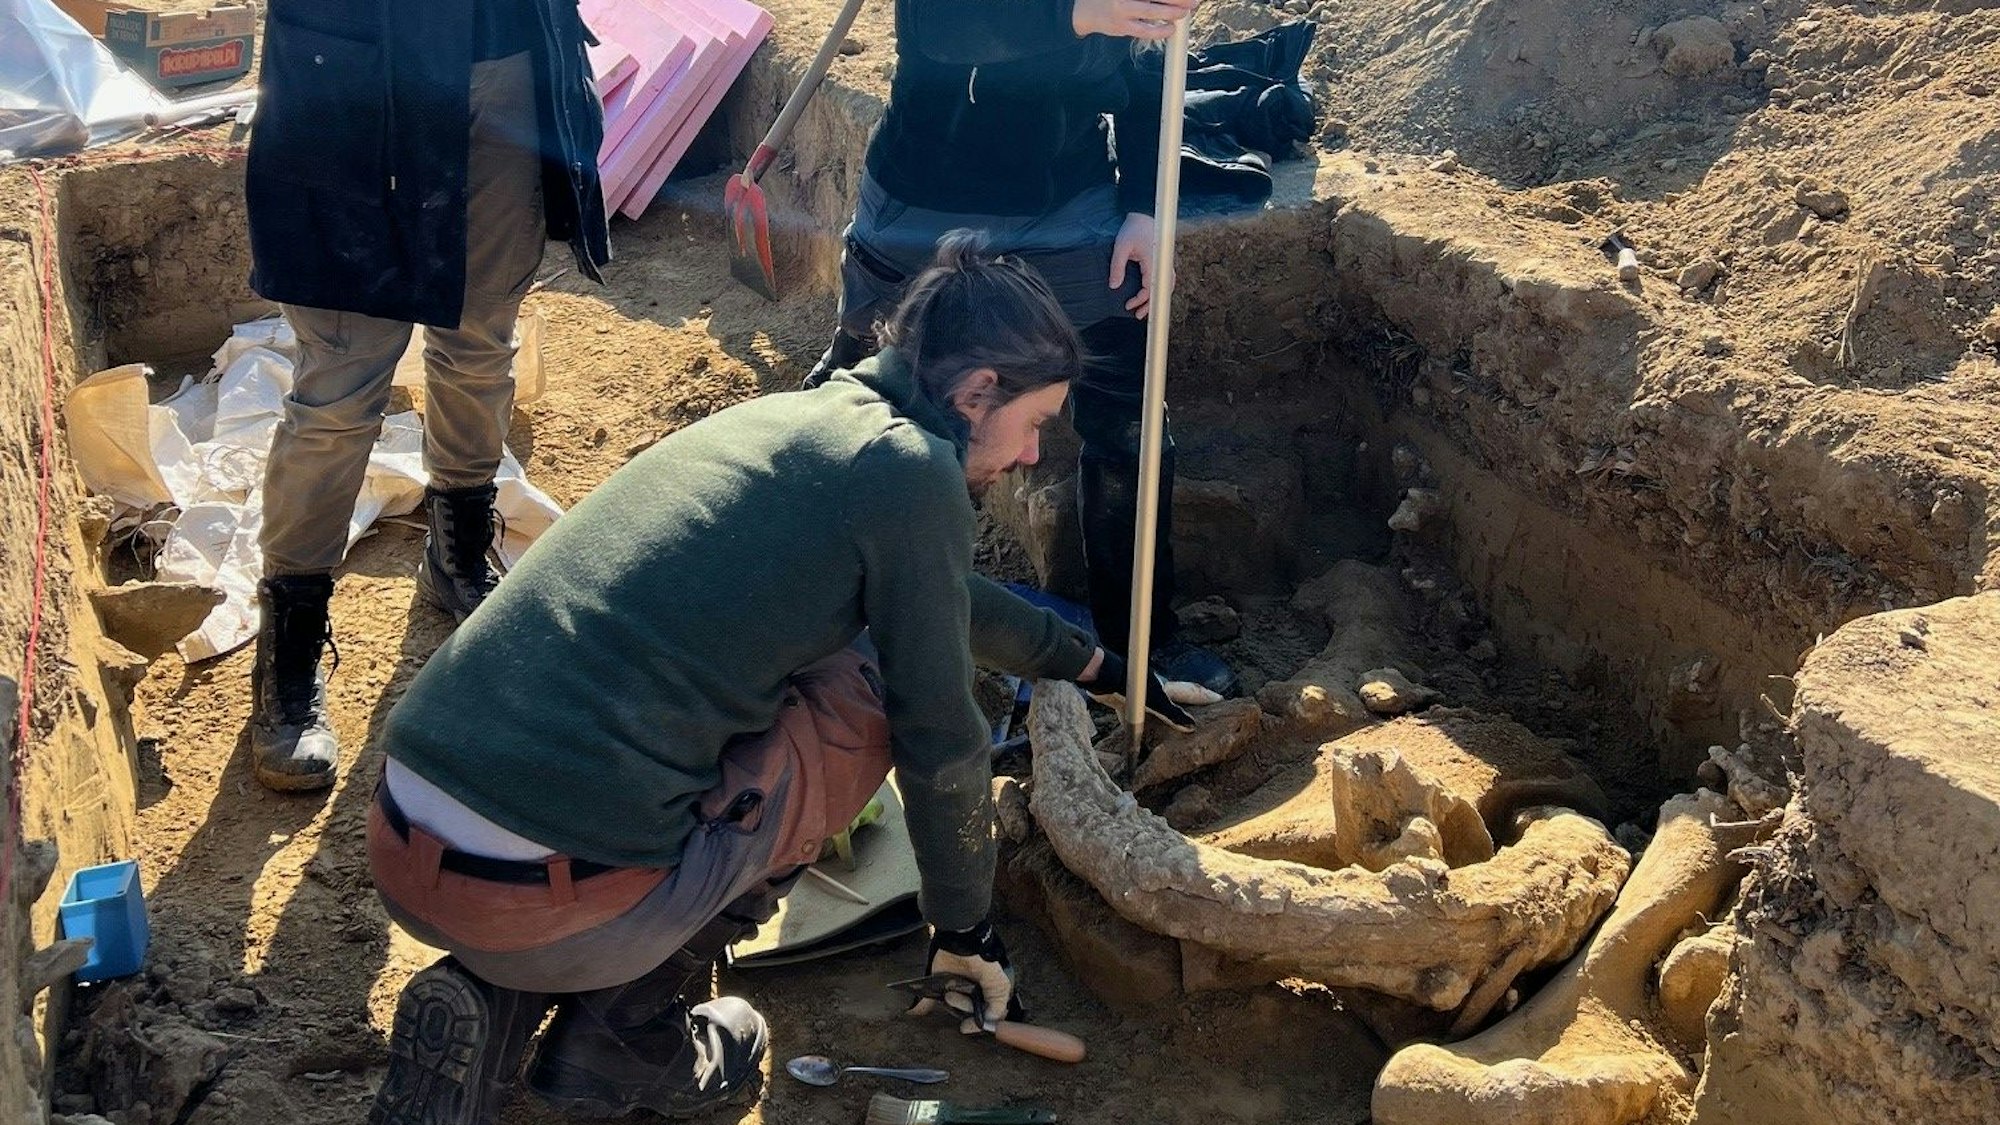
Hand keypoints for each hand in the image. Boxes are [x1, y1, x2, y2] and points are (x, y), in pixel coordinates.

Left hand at [910, 920, 1018, 1030]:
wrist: (961, 939)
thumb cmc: (983, 960)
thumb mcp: (998, 982)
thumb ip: (996, 1005)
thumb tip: (984, 1024)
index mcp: (989, 990)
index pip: (985, 1015)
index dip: (977, 1023)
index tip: (967, 1026)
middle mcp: (973, 990)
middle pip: (968, 1010)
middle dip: (962, 1006)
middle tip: (954, 997)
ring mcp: (956, 986)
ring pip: (952, 1006)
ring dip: (950, 1004)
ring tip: (948, 994)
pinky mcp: (939, 982)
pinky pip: (929, 1000)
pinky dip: (923, 1007)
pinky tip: (916, 1013)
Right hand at [1073, 0, 1197, 39]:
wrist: (1086, 10)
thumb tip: (1171, 0)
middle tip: (1193, 1)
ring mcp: (1123, 10)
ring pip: (1154, 12)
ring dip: (1173, 13)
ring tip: (1184, 12)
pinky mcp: (1122, 27)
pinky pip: (1145, 31)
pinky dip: (1160, 31)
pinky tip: (1170, 28)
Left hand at [1078, 648, 1197, 731]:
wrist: (1102, 676)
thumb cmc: (1131, 686)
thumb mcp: (1156, 702)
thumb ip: (1173, 715)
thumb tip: (1192, 727)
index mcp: (1167, 687)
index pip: (1192, 691)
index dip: (1206, 696)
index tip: (1220, 699)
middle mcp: (1156, 689)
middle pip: (1177, 697)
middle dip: (1189, 703)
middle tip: (1202, 709)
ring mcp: (1141, 694)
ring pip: (1157, 705)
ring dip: (1165, 714)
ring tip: (1174, 725)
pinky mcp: (1125, 699)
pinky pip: (1138, 713)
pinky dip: (1141, 723)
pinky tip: (1139, 733)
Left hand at [1110, 212, 1155, 318]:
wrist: (1143, 214)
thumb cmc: (1132, 229)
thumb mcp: (1120, 247)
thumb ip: (1117, 267)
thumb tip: (1114, 286)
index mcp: (1154, 261)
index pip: (1150, 288)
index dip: (1140, 300)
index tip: (1128, 305)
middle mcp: (1163, 264)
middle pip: (1162, 291)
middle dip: (1151, 305)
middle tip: (1139, 316)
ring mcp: (1165, 263)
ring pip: (1166, 287)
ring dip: (1156, 299)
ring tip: (1145, 310)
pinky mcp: (1164, 261)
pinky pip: (1165, 280)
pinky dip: (1159, 290)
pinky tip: (1151, 296)